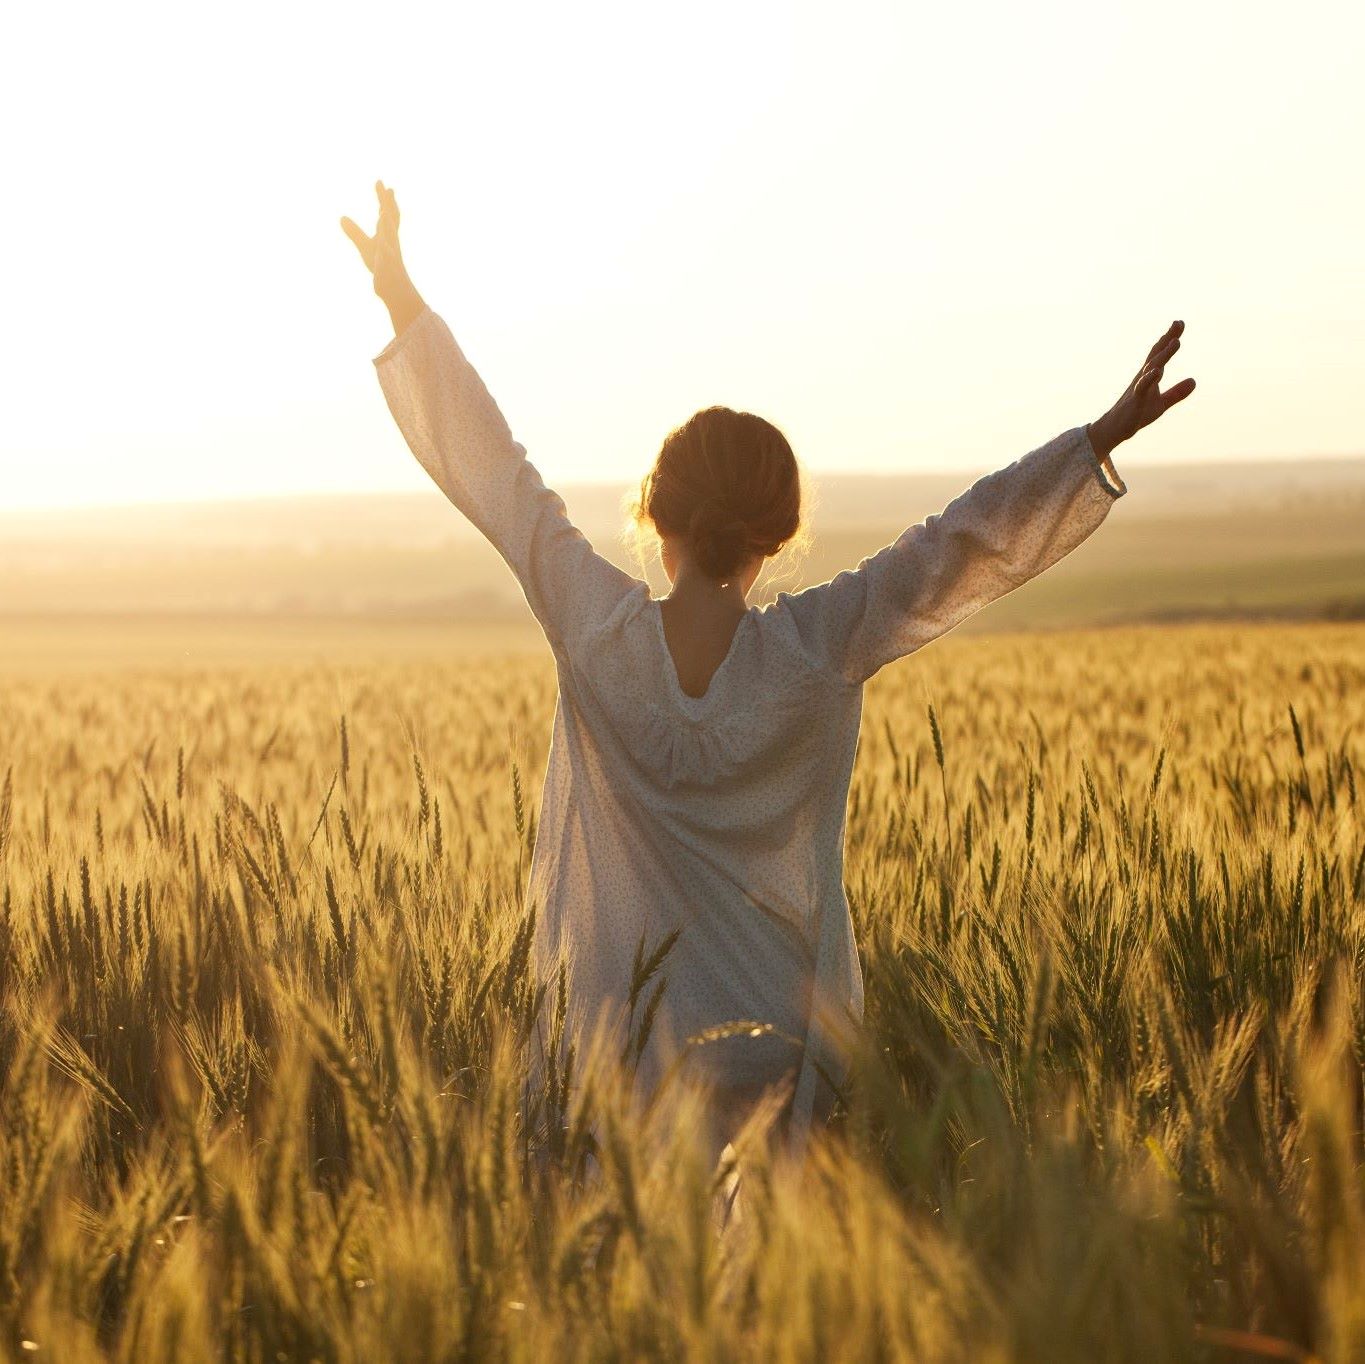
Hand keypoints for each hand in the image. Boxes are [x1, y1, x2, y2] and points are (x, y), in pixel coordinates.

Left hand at [341, 181, 424, 333]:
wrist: (394, 288)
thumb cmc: (382, 266)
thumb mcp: (365, 246)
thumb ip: (354, 231)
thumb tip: (341, 217)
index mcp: (387, 234)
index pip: (386, 213)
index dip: (384, 199)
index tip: (380, 183)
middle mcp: (391, 241)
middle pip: (391, 220)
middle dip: (388, 205)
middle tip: (386, 188)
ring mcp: (391, 254)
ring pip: (390, 238)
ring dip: (388, 225)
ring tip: (383, 211)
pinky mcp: (387, 267)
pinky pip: (386, 258)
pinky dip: (384, 250)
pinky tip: (381, 244)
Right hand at [1088, 321, 1195, 459]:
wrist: (1115, 429)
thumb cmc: (1136, 415)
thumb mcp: (1161, 404)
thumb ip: (1176, 392)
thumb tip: (1194, 381)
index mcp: (1149, 376)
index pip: (1161, 353)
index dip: (1170, 338)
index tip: (1180, 323)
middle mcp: (1143, 377)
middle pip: (1157, 354)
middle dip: (1168, 339)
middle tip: (1179, 323)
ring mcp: (1139, 387)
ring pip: (1152, 367)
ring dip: (1164, 355)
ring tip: (1176, 342)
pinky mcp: (1135, 400)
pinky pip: (1143, 387)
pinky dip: (1150, 378)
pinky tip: (1158, 371)